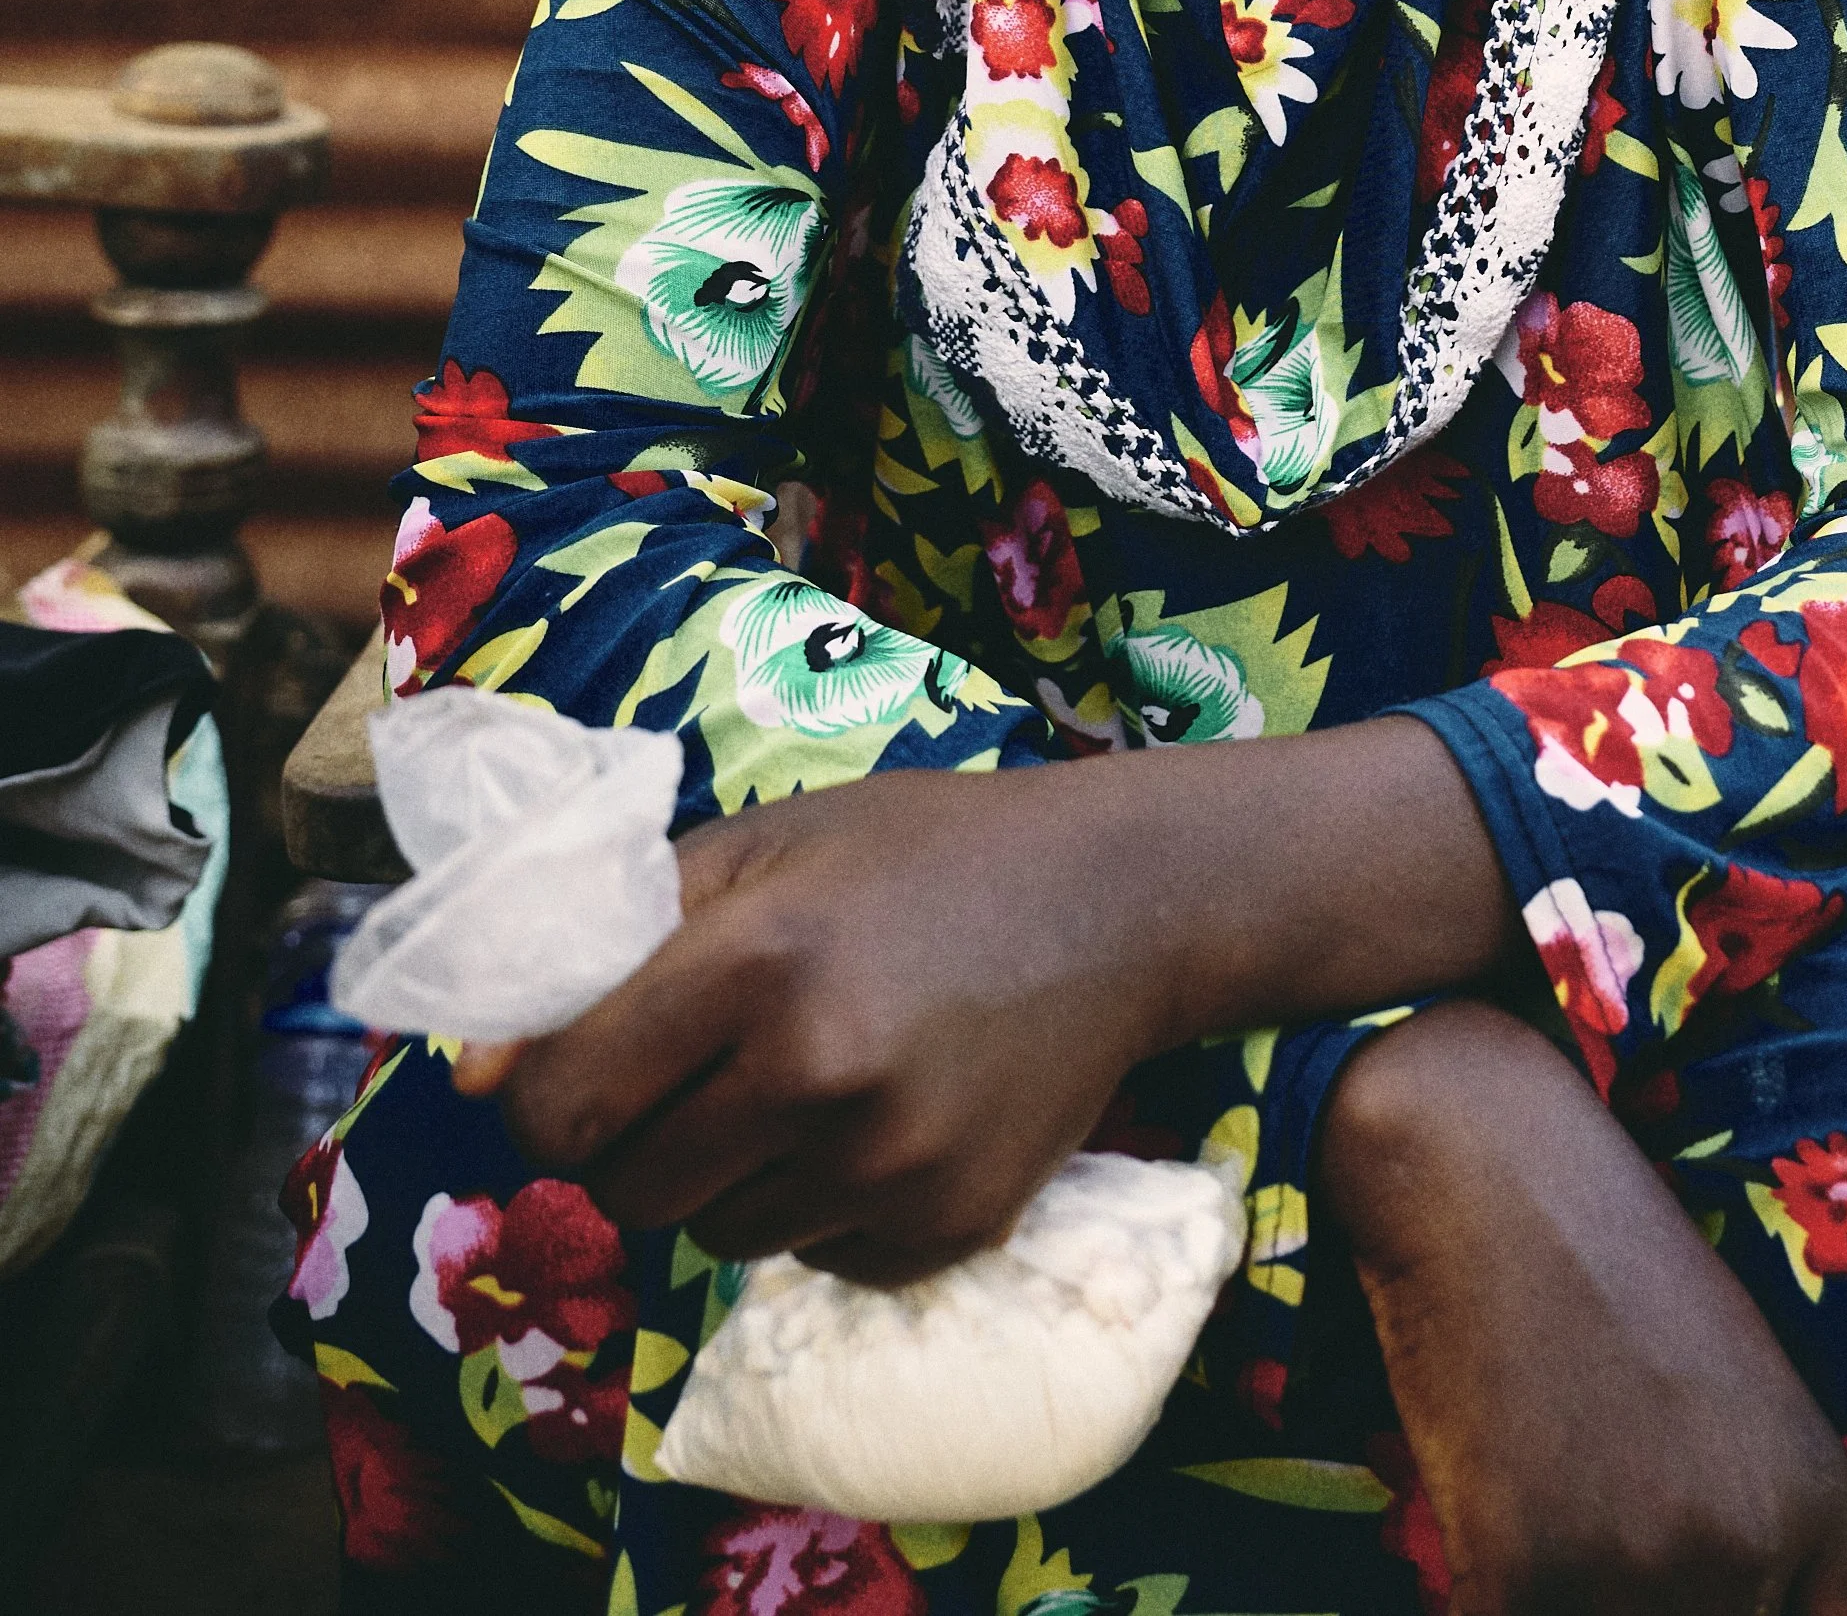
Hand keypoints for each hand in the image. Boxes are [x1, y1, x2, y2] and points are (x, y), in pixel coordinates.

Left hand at [457, 769, 1165, 1284]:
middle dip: (627, 1143)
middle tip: (685, 1077)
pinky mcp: (945, 1231)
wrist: (1119, 903)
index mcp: (756, 962)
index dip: (534, 1099)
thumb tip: (473, 1070)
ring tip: (800, 1082)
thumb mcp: (768, 842)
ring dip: (725, 1176)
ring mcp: (888, 1167)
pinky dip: (818, 1207)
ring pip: (717, 1233)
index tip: (556, 1076)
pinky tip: (877, 1119)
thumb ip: (617, 932)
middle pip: (629, 1190)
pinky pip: (815, 1257)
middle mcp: (817, 1076)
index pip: (562, 1104)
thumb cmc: (922, 852)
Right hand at [1320, 1002, 1846, 1615]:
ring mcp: (1632, 1571)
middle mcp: (1744, 1551)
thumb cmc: (1609, 1251)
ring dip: (1572, 1599)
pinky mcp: (1515, 1576)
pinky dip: (1493, 1593)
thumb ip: (1766, 1509)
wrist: (1487, 1172)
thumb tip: (1750, 1596)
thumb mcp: (1743, 1375)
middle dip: (1663, 1603)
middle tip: (1616, 1522)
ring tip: (1551, 1509)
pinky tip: (1486, 1535)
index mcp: (1813, 1499)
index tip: (1742, 1598)